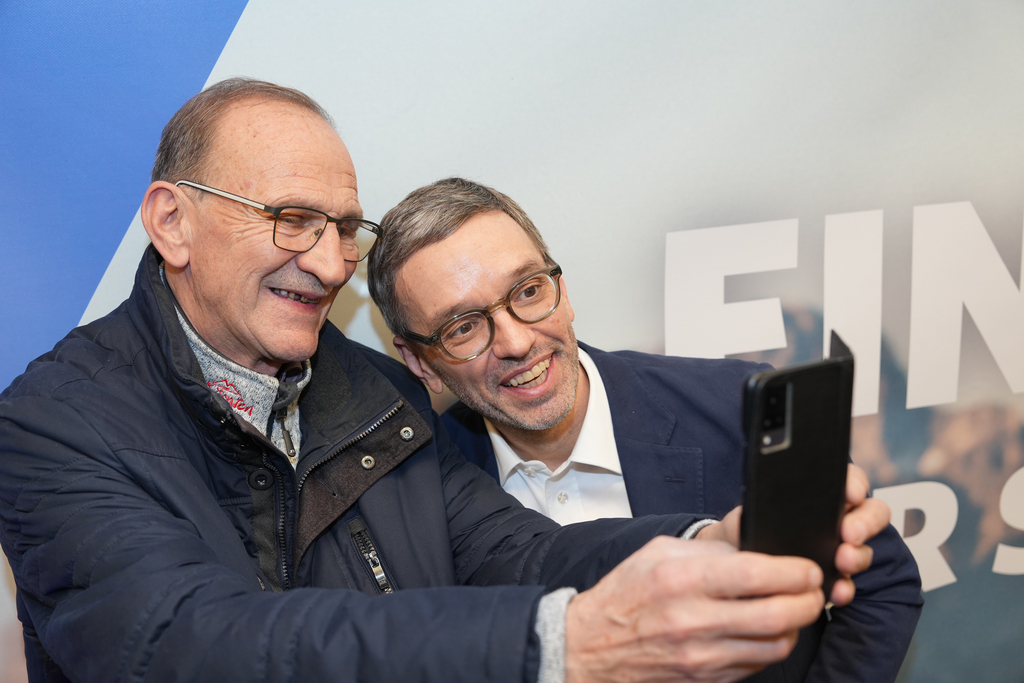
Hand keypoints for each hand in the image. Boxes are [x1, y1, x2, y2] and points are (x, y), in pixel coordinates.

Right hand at [565, 536, 824, 682]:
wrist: (590, 647)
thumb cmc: (624, 594)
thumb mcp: (658, 553)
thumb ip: (707, 551)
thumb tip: (753, 552)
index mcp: (683, 580)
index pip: (758, 575)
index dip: (795, 571)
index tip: (806, 567)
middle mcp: (695, 621)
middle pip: (778, 615)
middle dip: (809, 600)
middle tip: (814, 589)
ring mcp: (703, 657)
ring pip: (776, 646)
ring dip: (796, 627)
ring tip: (795, 609)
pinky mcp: (707, 680)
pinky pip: (757, 665)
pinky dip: (772, 647)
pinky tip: (768, 631)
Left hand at [696, 463, 890, 606]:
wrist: (742, 564)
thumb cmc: (746, 531)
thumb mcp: (741, 518)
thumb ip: (747, 514)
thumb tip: (749, 516)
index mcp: (821, 493)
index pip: (849, 480)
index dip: (855, 483)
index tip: (851, 493)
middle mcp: (839, 518)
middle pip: (871, 512)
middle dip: (865, 522)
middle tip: (849, 533)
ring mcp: (842, 548)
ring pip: (864, 548)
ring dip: (858, 556)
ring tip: (842, 561)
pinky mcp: (837, 577)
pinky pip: (850, 582)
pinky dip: (845, 587)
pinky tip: (836, 591)